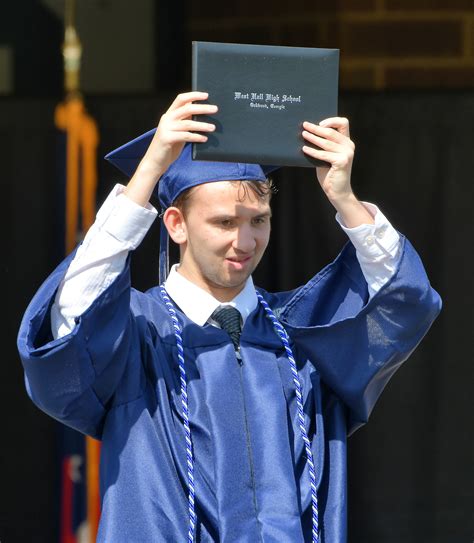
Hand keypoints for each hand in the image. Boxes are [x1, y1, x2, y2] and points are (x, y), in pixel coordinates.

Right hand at [125, 92, 216, 206]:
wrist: (154, 162)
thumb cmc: (168, 148)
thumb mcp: (178, 133)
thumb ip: (185, 123)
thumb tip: (201, 117)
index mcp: (169, 115)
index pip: (181, 99)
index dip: (194, 95)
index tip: (206, 95)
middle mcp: (166, 119)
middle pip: (186, 108)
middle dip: (202, 108)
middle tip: (215, 109)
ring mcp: (166, 128)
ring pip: (188, 123)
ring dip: (202, 125)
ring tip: (213, 127)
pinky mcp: (167, 139)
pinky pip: (185, 136)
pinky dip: (196, 137)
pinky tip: (204, 139)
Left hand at [301, 117, 354, 203]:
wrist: (337, 191)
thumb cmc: (329, 174)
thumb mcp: (327, 156)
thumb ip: (323, 145)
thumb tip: (308, 133)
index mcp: (347, 142)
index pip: (343, 123)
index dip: (331, 120)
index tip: (319, 123)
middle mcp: (349, 146)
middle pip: (331, 131)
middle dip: (316, 128)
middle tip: (305, 125)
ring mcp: (347, 153)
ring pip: (326, 142)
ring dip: (313, 138)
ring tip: (303, 135)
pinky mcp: (342, 161)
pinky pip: (323, 154)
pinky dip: (313, 151)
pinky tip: (304, 149)